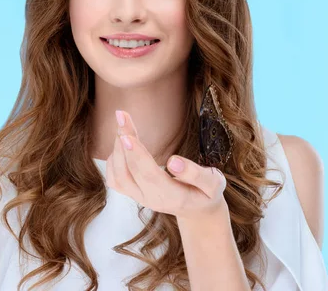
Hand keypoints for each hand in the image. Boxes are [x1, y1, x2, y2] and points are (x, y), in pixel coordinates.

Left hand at [106, 110, 227, 220]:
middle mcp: (151, 199)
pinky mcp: (133, 194)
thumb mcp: (213, 184)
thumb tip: (174, 161)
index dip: (137, 155)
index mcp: (172, 196)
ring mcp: (140, 198)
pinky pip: (115, 179)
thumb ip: (197, 174)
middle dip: (124, 141)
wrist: (197, 211)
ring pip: (118, 176)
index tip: (126, 135)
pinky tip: (121, 142)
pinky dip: (114, 159)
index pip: (149, 174)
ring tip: (123, 123)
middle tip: (122, 115)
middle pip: (130, 171)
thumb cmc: (207, 193)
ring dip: (117, 148)